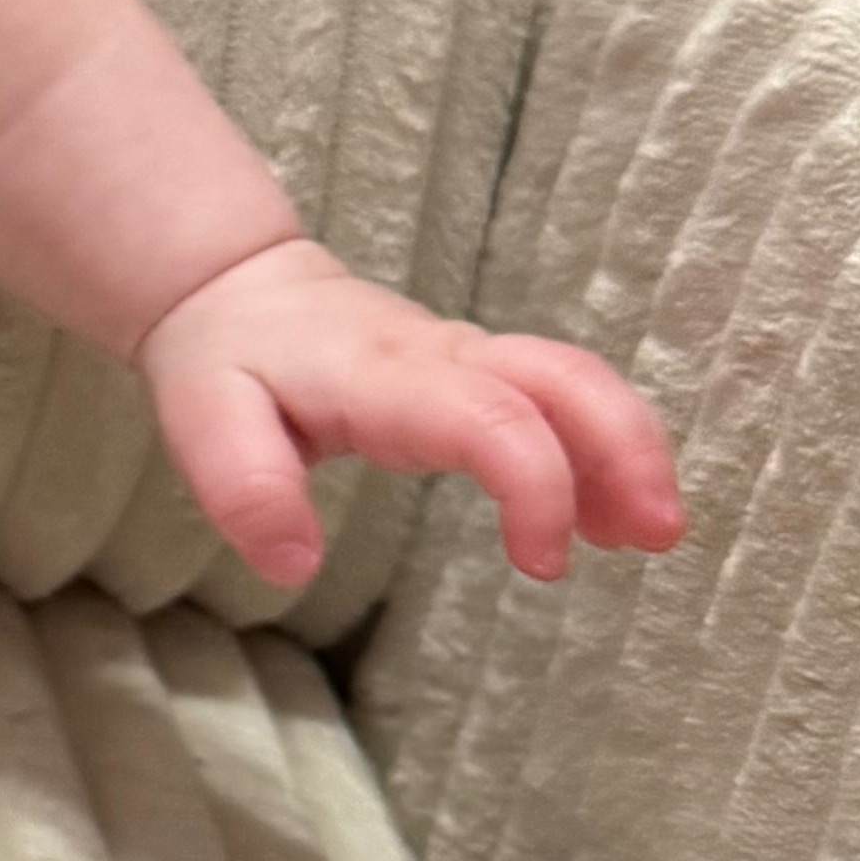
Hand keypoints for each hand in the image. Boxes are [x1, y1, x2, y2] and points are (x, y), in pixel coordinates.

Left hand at [137, 233, 683, 589]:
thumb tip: (293, 566)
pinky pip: (563, 395)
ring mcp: (472, 357)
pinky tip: (615, 515)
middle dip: (624, 450)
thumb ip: (247, 491)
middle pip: (565, 379)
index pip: (490, 417)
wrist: (239, 294)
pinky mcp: (484, 372)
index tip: (544, 564)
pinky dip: (605, 447)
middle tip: (655, 536)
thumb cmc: (227, 362)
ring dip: (629, 450)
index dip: (537, 484)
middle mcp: (445, 356)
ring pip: (578, 381)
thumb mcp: (204, 426)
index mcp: (385, 375)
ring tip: (652, 536)